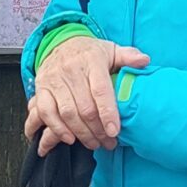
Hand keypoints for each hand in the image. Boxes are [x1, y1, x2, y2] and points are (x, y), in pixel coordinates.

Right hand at [24, 36, 147, 155]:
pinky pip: (47, 112)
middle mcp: (70, 69)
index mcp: (92, 60)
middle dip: (98, 130)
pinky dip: (57, 128)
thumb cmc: (90, 53)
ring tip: (94, 143)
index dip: (108, 113)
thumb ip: (128, 56)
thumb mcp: (111, 50)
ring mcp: (54, 79)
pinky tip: (70, 139)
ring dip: (81, 133)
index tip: (115, 131)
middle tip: (108, 143)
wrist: (60, 43)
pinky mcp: (41, 88)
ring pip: (67, 113)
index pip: (100, 90)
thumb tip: (144, 61)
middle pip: (84, 107)